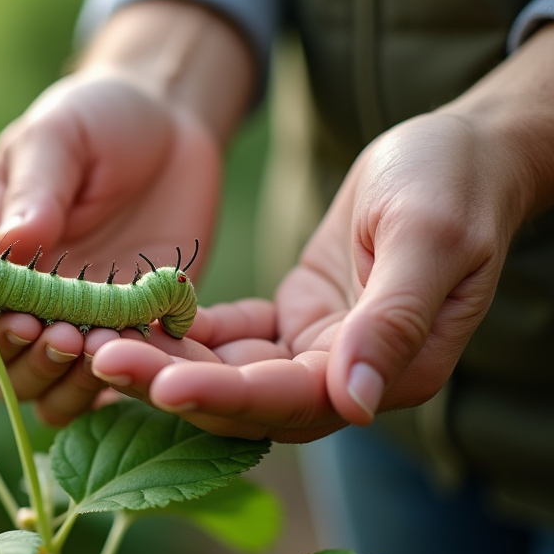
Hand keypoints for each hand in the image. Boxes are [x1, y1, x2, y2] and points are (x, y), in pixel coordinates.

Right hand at [0, 71, 223, 424]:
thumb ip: (33, 193)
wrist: (171, 126)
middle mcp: (20, 298)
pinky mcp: (126, 335)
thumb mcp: (58, 140)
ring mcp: (72, 322)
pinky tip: (139, 352)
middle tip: (60, 333)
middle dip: (18, 359)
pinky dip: (115, 384)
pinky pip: (107, 385)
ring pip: (42, 390)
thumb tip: (1, 248)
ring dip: (61, 381)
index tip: (12, 312)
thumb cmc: (96, 121)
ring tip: (96, 344)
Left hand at [89, 109, 535, 441]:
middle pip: (244, 398)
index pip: (294, 398)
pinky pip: (227, 337)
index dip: (225, 395)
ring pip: (225, 373)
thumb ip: (393, 322)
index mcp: (394, 371)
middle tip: (96, 356)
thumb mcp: (430, 238)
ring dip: (162, 359)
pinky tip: (127, 315)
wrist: (460, 149)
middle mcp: (347, 376)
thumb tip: (356, 404)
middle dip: (169, 382)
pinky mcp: (292, 322)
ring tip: (93, 336)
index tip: (161, 383)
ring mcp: (315, 351)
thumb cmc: (455, 182)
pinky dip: (180, 329)